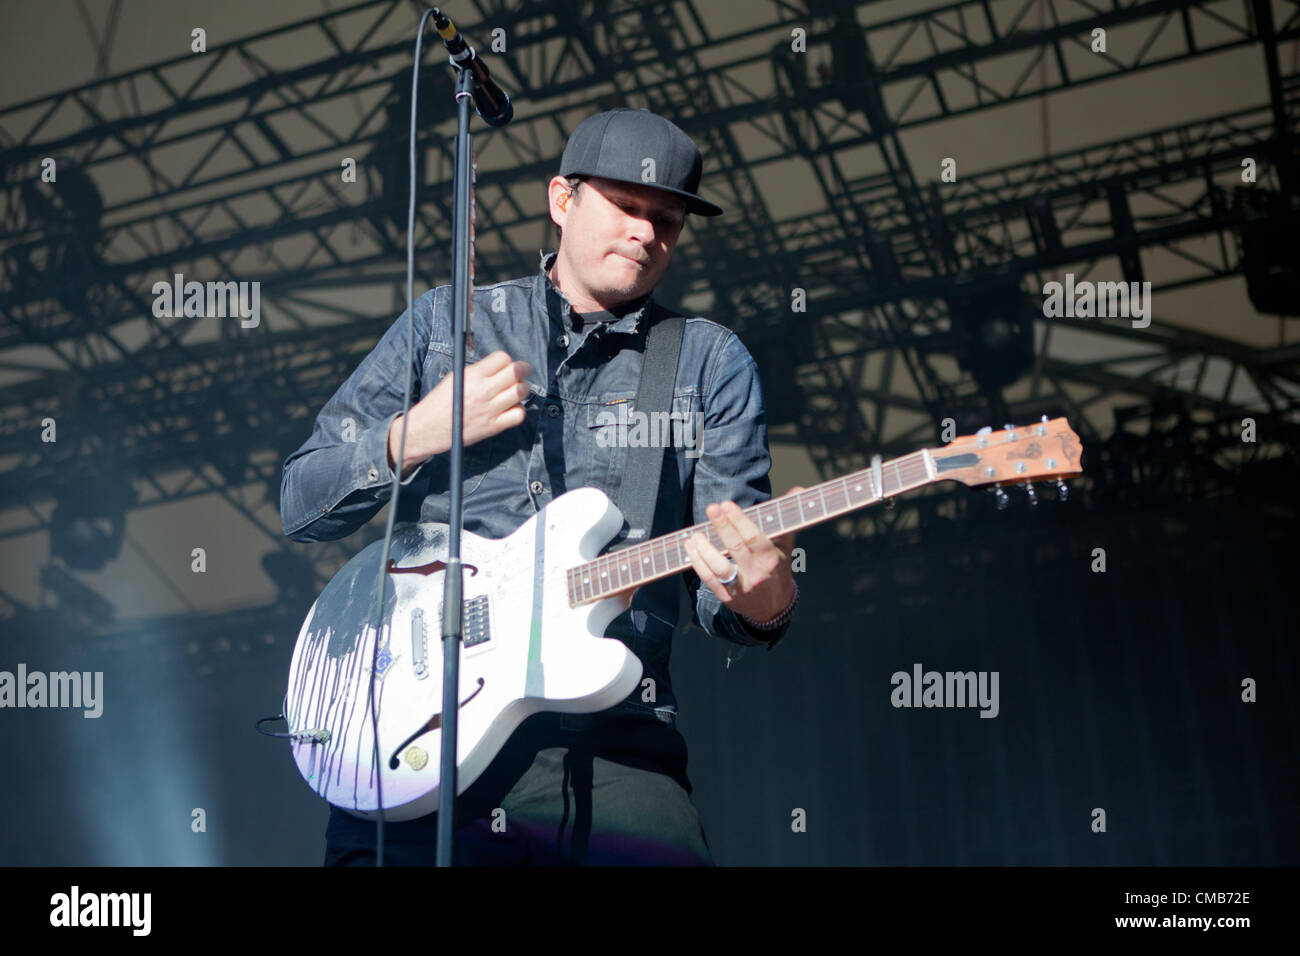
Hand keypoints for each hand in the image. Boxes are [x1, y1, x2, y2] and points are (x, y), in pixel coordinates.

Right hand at [388, 350, 530, 476]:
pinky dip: (519, 410)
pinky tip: (510, 408)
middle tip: (520, 373)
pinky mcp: (493, 426)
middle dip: (522, 370)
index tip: (506, 366)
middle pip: (517, 372)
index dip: (506, 361)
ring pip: (521, 392)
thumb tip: (498, 366)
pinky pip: (519, 414)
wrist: (427, 429)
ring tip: (514, 391)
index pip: (502, 358)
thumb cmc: (439, 403)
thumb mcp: (455, 377)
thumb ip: (478, 371)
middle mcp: (483, 390)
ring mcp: (490, 409)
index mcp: (472, 375)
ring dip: (522, 389)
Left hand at [683, 486, 804, 622]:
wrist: (774, 607)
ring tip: (695, 535)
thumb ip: (786, 517)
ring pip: (720, 568)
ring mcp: (741, 587)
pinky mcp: (727, 597)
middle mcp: (756, 573)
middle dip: (722, 527)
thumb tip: (798, 489)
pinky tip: (691, 548)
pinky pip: (710, 580)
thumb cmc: (778, 569)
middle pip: (736, 548)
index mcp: (771, 559)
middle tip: (712, 508)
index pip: (754, 537)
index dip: (739, 521)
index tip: (727, 504)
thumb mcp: (786, 545)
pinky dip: (698, 564)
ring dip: (705, 550)